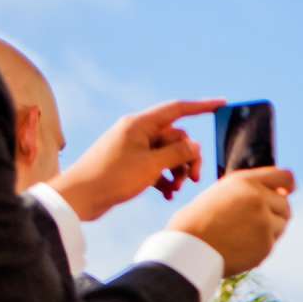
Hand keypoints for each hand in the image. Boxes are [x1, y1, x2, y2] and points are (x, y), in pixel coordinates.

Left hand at [51, 98, 220, 219]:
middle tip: (193, 179)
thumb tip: (195, 144)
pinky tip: (166, 194)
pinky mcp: (129, 164)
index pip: (177, 109)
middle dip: (187, 157)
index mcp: (139, 124)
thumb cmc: (112, 177)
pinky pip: (155, 166)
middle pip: (175, 137)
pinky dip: (164, 179)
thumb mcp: (151, 166)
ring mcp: (133, 148)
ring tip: (176, 189)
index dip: (201, 106)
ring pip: (167, 154)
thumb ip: (177, 153)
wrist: (80, 197)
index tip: (221, 104)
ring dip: (176, 171)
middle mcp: (136, 132)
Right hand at [166, 168, 295, 276]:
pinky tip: (241, 245)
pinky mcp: (266, 245)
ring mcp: (265, 222)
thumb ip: (248, 190)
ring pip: (282, 225)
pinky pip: (272, 243)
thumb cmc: (199, 220)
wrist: (189, 247)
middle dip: (276, 212)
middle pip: (285, 205)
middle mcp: (258, 198)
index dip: (288, 185)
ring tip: (244, 233)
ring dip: (270, 228)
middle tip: (257, 221)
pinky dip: (261, 245)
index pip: (284, 177)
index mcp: (245, 181)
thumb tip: (282, 193)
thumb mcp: (221, 192)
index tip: (288, 191)